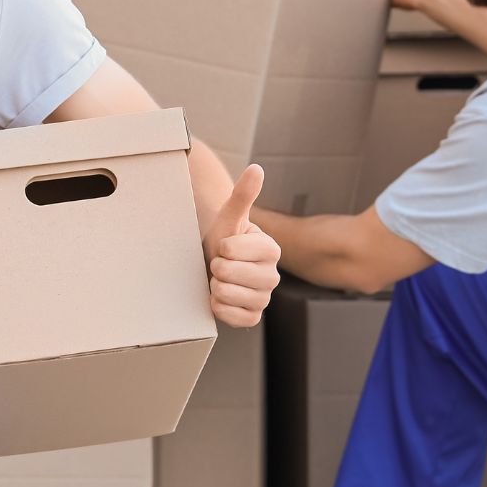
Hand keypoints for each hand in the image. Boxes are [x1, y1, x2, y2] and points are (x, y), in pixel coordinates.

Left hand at [202, 164, 281, 327]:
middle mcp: (273, 275)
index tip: (224, 246)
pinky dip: (221, 307)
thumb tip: (257, 169)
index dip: (222, 247)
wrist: (214, 263)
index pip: (235, 249)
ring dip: (216, 287)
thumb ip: (244, 194)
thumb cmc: (224, 238)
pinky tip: (219, 297)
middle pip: (231, 273)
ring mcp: (264, 298)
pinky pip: (236, 317)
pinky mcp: (254, 317)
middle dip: (217, 267)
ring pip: (231, 295)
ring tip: (219, 280)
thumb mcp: (230, 216)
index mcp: (271, 249)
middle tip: (219, 264)